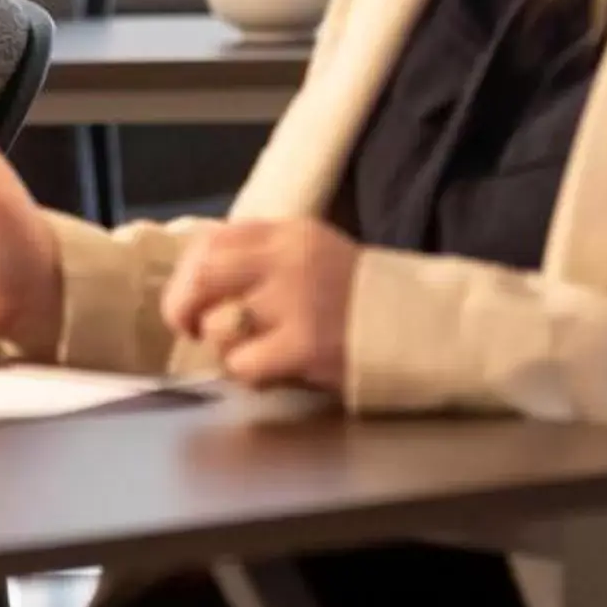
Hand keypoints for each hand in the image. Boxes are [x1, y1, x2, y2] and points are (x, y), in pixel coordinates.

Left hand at [160, 218, 361, 389]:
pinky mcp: (305, 344)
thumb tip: (198, 277)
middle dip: (182, 306)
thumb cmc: (358, 300)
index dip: (187, 272)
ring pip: (219, 324)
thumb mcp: (313, 256)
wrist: (424, 327)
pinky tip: (272, 372)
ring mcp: (298, 301)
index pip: (211, 240)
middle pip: (203, 274)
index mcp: (290, 233)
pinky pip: (243, 363)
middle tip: (189, 328)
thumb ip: (262, 259)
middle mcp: (290, 259)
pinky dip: (247, 374)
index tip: (191, 296)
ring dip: (224, 347)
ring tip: (251, 353)